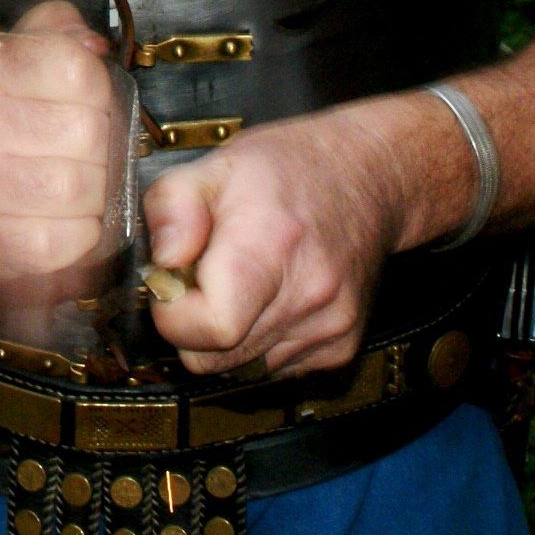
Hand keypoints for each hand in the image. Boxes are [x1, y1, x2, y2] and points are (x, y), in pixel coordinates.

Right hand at [0, 1, 124, 307]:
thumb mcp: (8, 59)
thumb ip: (55, 33)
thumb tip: (95, 44)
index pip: (77, 68)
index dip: (94, 86)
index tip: (78, 99)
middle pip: (90, 130)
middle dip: (97, 142)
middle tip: (76, 149)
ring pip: (89, 185)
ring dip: (93, 189)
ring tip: (68, 186)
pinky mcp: (1, 245)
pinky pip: (78, 236)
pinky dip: (82, 231)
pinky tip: (59, 219)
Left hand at [141, 103, 415, 377]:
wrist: (370, 178)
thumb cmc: (291, 169)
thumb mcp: (216, 164)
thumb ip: (173, 207)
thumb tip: (164, 264)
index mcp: (271, 249)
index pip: (211, 328)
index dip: (174, 314)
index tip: (174, 283)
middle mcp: (308, 298)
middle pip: (215, 360)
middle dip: (193, 326)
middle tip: (204, 277)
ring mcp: (330, 329)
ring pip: (241, 371)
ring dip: (227, 336)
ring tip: (241, 282)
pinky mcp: (340, 349)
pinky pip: (272, 368)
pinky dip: (259, 342)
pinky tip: (270, 298)